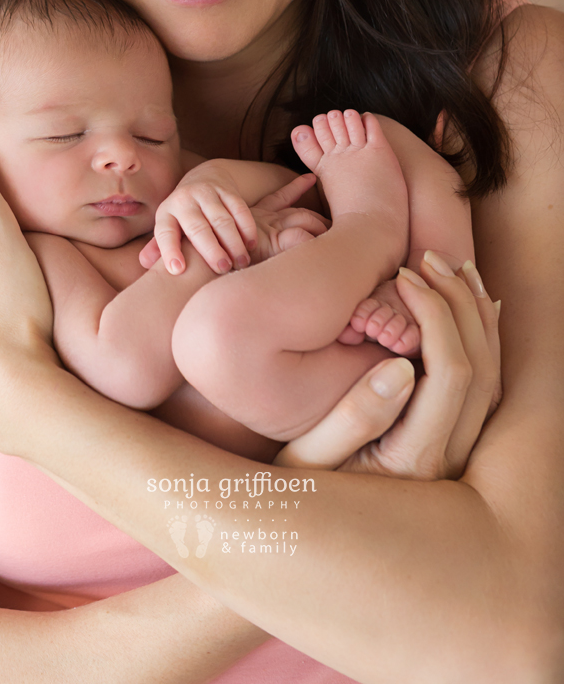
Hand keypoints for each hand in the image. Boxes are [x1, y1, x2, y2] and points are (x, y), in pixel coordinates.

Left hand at [139, 167, 318, 273]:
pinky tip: (251, 245)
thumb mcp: (169, 227)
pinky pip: (239, 209)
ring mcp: (206, 193)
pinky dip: (247, 228)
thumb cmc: (184, 216)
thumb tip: (144, 264)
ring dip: (233, 242)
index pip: (164, 233)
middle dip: (210, 249)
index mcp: (166, 213)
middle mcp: (184, 200)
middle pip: (197, 227)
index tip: (177, 270)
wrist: (203, 178)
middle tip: (222, 269)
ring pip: (221, 219)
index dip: (169, 251)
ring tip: (241, 262)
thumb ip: (158, 246)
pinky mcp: (227, 190)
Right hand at [275, 251, 501, 477]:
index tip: (402, 279)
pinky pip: (486, 386)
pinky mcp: (453, 443)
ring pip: (492, 376)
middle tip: (428, 260)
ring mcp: (457, 453)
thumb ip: (354, 417)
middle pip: (481, 368)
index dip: (435, 314)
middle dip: (459, 304)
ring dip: (478, 316)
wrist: (306, 528)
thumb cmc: (296, 489)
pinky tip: (477, 306)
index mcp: (415, 459)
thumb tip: (400, 368)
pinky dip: (484, 339)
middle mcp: (449, 459)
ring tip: (457, 268)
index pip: (450, 373)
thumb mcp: (307, 458)